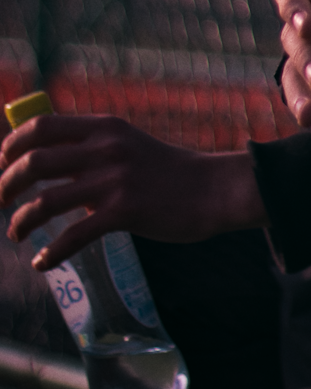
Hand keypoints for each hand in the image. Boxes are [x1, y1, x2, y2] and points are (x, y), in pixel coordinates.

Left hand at [0, 115, 267, 269]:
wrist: (211, 189)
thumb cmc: (168, 172)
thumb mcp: (129, 145)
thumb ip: (94, 151)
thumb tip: (51, 167)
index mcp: (105, 127)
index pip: (42, 126)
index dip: (11, 144)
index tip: (1, 163)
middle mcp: (106, 148)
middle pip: (34, 162)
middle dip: (6, 184)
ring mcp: (114, 180)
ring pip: (46, 201)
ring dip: (20, 221)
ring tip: (15, 232)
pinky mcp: (125, 211)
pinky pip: (73, 235)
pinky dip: (51, 252)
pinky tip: (42, 262)